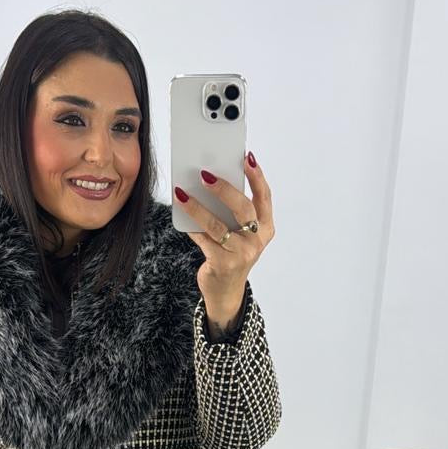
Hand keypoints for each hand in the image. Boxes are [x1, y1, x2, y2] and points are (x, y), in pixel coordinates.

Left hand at [173, 152, 274, 314]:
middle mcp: (256, 240)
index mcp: (265, 228)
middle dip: (223, 189)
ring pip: (217, 225)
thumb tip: (209, 181)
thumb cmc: (231, 254)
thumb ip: (232, 212)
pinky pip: (203, 239)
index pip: (264, 197)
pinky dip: (191, 226)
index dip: (257, 176)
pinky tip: (181, 213)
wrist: (225, 291)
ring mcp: (241, 254)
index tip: (246, 157)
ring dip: (198, 207)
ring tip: (182, 193)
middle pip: (242, 208)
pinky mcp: (223, 264)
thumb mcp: (239, 233)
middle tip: (205, 174)